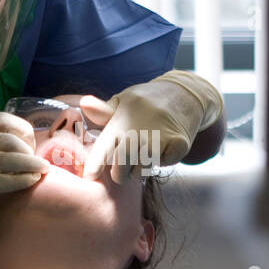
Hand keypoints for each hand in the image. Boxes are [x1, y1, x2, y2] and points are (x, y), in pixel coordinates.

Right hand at [0, 113, 48, 251]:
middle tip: (35, 158)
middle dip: (28, 147)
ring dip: (32, 164)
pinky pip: (9, 180)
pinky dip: (24, 180)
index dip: (20, 128)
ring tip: (42, 169)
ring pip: (13, 157)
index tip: (27, 140)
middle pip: (10, 137)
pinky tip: (32, 182)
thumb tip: (9, 144)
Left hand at [81, 71, 223, 182]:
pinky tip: (164, 148)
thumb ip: (103, 112)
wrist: (185, 93)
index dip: (95, 164)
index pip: (104, 146)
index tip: (89, 176)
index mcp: (121, 119)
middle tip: (123, 171)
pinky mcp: (180, 142)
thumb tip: (84, 104)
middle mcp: (139, 128)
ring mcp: (160, 135)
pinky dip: (164, 160)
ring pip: (144, 169)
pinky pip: (166, 163)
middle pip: (122, 165)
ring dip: (142, 168)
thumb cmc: (147, 101)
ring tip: (145, 154)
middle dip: (120, 174)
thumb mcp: (124, 101)